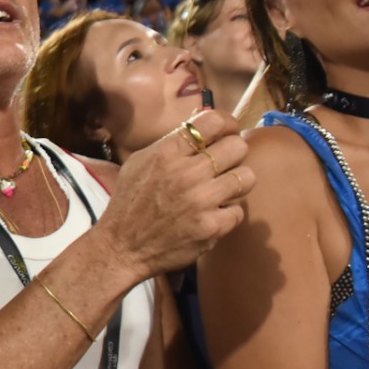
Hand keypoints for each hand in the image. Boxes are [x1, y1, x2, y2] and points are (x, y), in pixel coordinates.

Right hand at [97, 109, 254, 278]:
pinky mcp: (211, 227)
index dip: (227, 124)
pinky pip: (239, 210)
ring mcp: (201, 201)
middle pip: (238, 146)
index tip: (226, 133)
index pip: (213, 121)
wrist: (122, 247)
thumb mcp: (139, 163)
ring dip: (235, 184)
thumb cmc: (129, 203)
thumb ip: (171, 144)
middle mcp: (186, 173)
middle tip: (225, 164)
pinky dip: (227, 214)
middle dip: (234, 154)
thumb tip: (203, 124)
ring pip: (247, 177)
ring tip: (221, 191)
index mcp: (166, 153)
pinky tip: (212, 216)